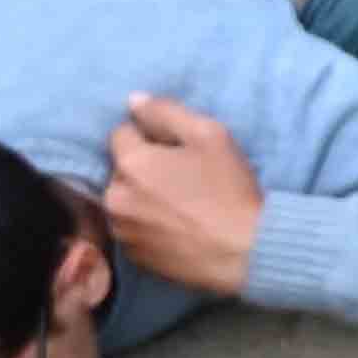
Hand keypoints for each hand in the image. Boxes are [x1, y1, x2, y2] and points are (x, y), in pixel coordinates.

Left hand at [98, 95, 268, 298]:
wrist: (243, 250)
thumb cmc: (228, 188)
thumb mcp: (209, 135)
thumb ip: (166, 113)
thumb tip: (133, 101)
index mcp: (131, 164)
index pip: (121, 133)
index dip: (149, 135)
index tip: (177, 148)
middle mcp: (114, 198)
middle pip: (121, 169)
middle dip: (143, 167)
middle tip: (182, 176)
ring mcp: (121, 231)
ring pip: (124, 200)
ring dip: (142, 197)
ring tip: (179, 205)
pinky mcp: (132, 256)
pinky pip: (132, 228)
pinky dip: (147, 224)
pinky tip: (176, 227)